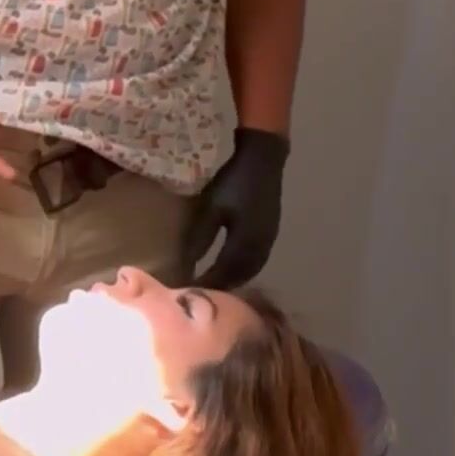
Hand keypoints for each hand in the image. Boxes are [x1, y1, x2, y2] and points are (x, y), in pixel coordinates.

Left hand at [182, 128, 290, 289]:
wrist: (263, 160)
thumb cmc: (234, 181)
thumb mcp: (212, 208)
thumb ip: (200, 238)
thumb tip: (186, 265)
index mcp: (247, 242)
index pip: (224, 274)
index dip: (206, 285)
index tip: (186, 293)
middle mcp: (261, 248)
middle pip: (239, 278)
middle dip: (218, 289)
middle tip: (196, 295)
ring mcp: (268, 243)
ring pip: (247, 273)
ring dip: (229, 282)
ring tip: (208, 287)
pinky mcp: (268, 237)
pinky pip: (253, 264)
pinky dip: (238, 272)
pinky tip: (225, 272)